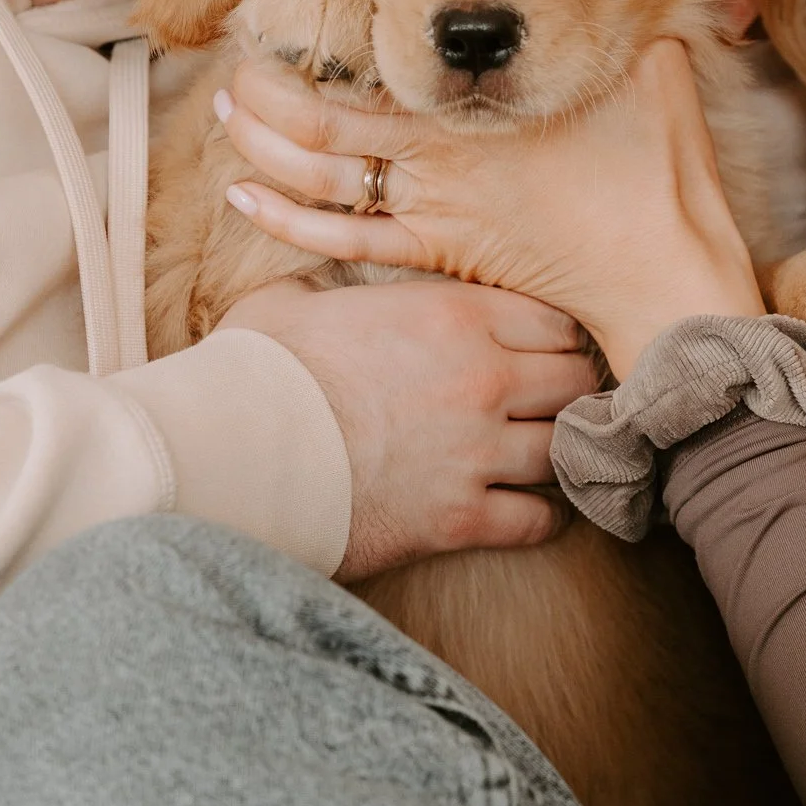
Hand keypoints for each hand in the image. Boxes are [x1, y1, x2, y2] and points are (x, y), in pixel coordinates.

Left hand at [217, 39, 764, 376]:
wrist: (661, 273)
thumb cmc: (660, 173)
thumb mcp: (655, 72)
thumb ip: (637, 18)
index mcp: (474, 107)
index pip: (365, 69)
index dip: (311, 49)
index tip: (278, 18)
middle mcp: (438, 157)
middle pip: (318, 122)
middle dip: (265, 95)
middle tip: (233, 67)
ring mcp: (433, 210)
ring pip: (319, 179)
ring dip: (262, 147)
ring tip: (228, 116)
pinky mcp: (441, 255)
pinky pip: (345, 240)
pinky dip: (286, 221)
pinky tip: (244, 198)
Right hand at [217, 277, 595, 582]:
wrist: (229, 451)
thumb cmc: (256, 369)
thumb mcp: (295, 301)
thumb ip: (331, 288)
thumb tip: (320, 285)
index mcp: (453, 316)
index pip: (554, 320)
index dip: (552, 336)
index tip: (540, 350)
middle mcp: (482, 381)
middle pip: (577, 381)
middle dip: (569, 391)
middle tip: (549, 404)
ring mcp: (476, 453)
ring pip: (564, 450)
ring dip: (556, 454)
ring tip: (540, 457)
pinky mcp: (460, 519)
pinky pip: (538, 520)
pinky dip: (539, 517)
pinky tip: (522, 510)